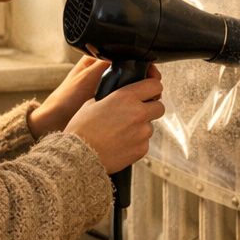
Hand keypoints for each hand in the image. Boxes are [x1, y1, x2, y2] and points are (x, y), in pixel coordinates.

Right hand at [30, 57, 160, 136]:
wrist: (79, 154)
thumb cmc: (82, 128)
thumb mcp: (94, 102)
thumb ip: (114, 96)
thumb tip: (122, 96)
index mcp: (127, 97)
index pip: (155, 85)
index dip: (153, 87)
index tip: (150, 90)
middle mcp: (138, 113)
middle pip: (160, 107)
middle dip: (151, 108)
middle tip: (138, 112)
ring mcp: (142, 133)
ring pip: (150, 126)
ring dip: (141, 127)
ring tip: (122, 132)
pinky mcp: (141, 149)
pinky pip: (144, 142)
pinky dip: (136, 142)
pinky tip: (120, 143)